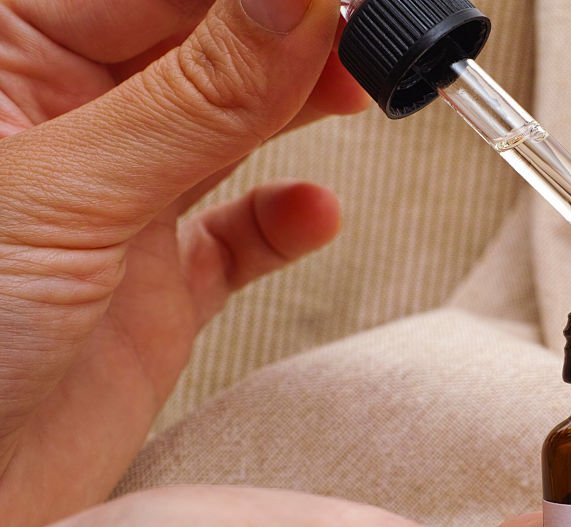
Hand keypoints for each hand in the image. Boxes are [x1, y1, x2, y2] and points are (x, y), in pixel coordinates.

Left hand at [0, 0, 368, 526]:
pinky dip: (281, 223)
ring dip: (298, 107)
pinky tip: (314, 213)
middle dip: (288, 39)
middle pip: (201, 49)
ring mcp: (116, 208)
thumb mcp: (69, 194)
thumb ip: (195, 98)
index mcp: (5, 62)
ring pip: (227, 127)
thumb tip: (291, 1)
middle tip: (367, 34)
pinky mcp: (156, 286)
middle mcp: (66, 127)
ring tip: (362, 89)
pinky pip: (236, 235)